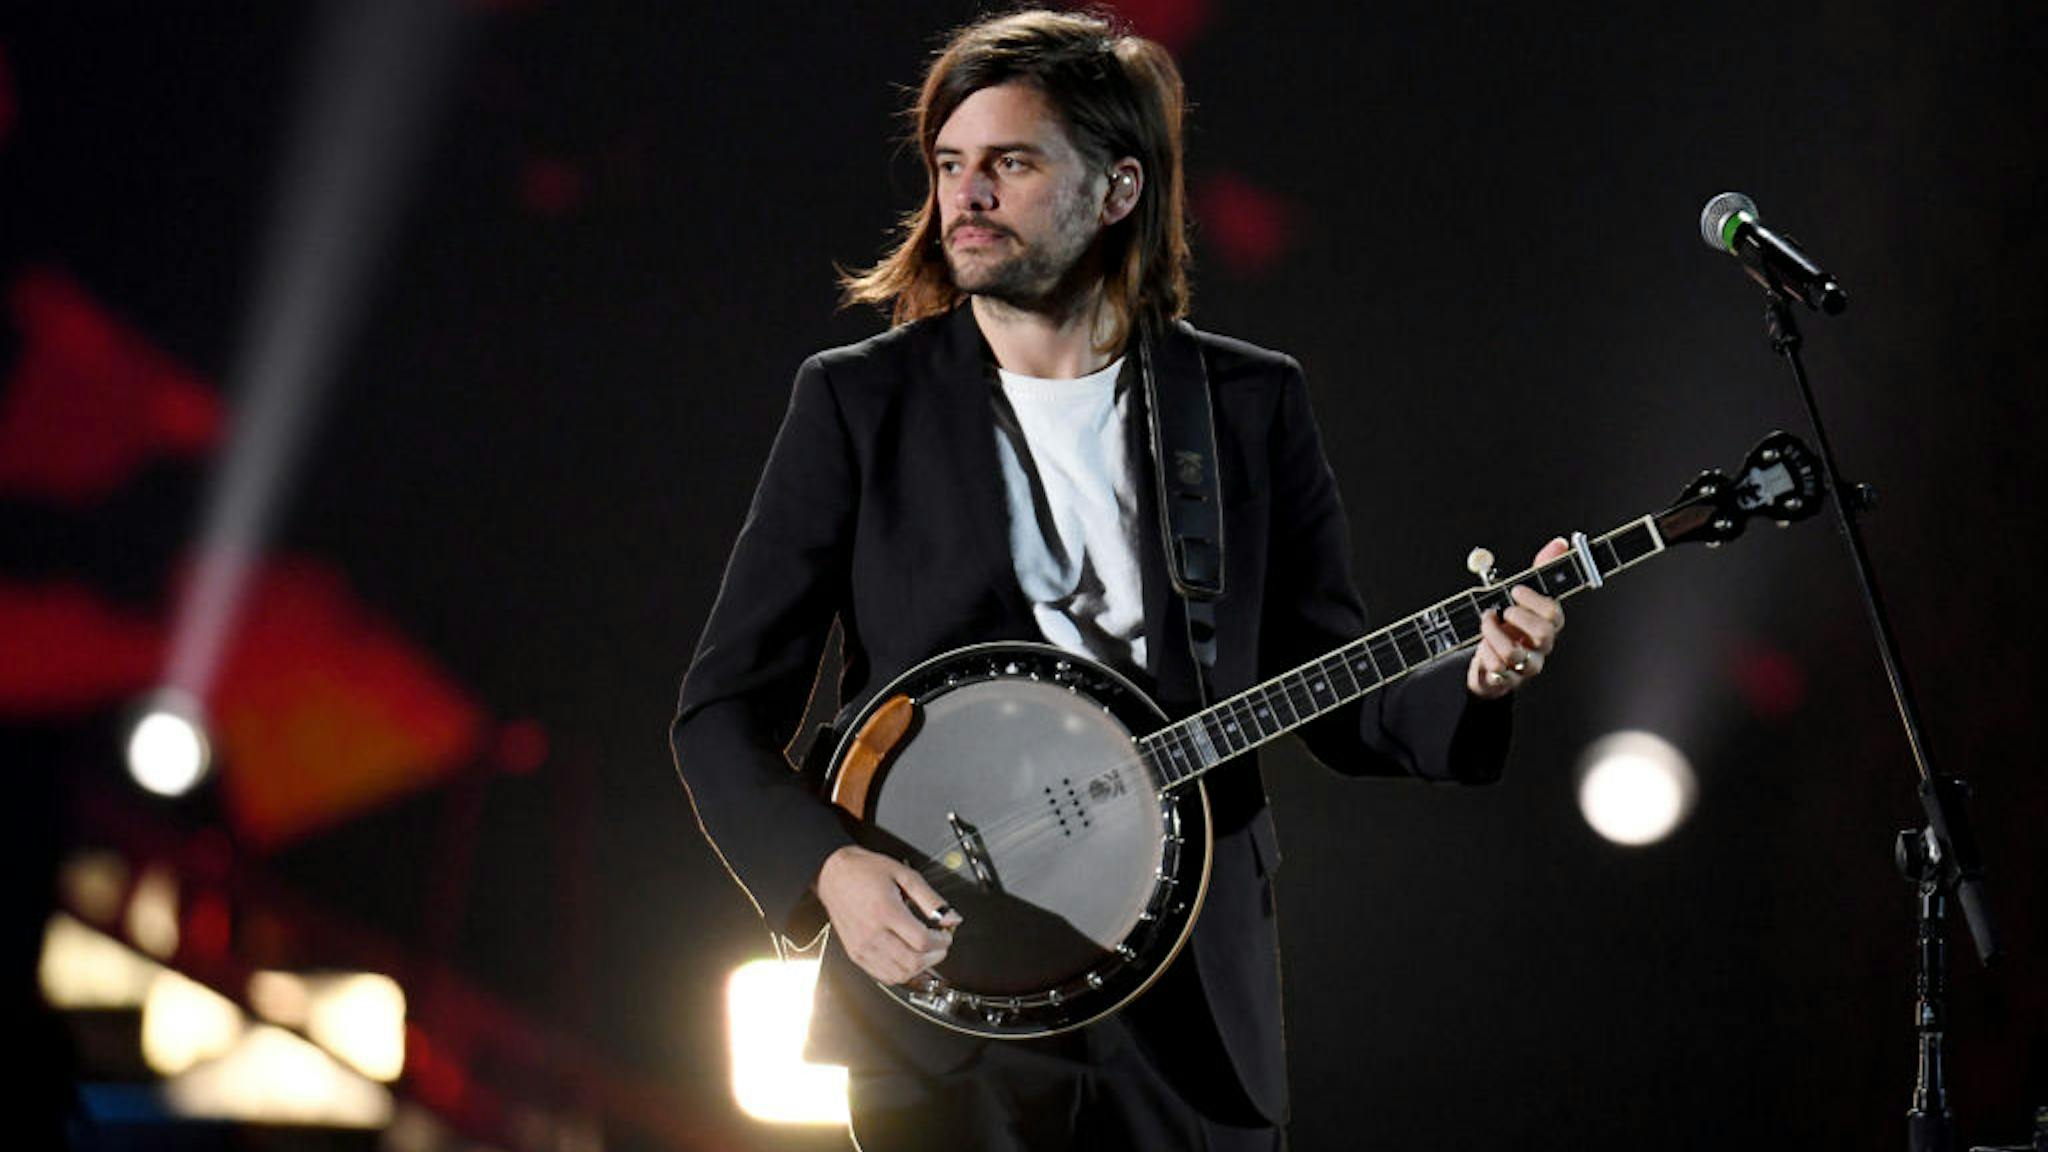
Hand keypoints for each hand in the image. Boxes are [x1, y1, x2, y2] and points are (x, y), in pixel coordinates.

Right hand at [816, 844, 961, 984]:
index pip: (922, 941)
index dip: (942, 942)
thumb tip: (951, 918)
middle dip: (935, 957)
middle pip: (913, 962)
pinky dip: (901, 974)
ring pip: (899, 975)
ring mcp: (862, 947)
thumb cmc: (865, 871)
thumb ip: (931, 899)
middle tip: (940, 945)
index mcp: (885, 912)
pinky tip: (907, 960)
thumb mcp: (904, 875)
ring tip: (925, 953)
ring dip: (919, 968)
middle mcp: (872, 934)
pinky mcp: (856, 954)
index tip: (946, 935)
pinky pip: (883, 977)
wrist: (833, 874)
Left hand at [1467, 537, 1568, 699]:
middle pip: (1544, 635)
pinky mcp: (1508, 680)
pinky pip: (1497, 668)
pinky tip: (1483, 646)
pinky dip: (1485, 653)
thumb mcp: (1522, 597)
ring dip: (1493, 634)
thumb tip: (1560, 543)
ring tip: (1486, 624)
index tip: (1515, 591)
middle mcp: (1542, 647)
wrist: (1491, 666)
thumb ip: (1540, 570)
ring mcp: (1526, 666)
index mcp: (1549, 625)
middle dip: (1517, 618)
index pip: (1555, 614)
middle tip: (1502, 611)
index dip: (1533, 600)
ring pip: (1515, 653)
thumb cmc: (1510, 627)